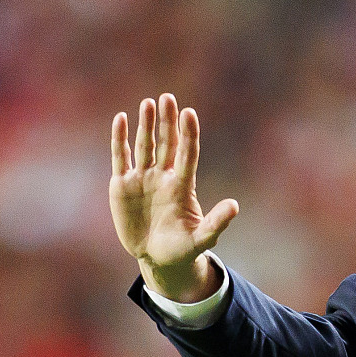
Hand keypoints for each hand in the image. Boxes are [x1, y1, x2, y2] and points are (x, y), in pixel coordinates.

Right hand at [109, 94, 237, 300]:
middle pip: (166, 143)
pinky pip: (121, 157)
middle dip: (167, 121)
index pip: (187, 154)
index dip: (188, 134)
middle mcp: (163, 177)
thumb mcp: (202, 238)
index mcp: (182, 186)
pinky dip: (120, 138)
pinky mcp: (122, 185)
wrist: (157, 259)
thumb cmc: (183, 248)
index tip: (189, 113)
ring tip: (148, 103)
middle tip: (167, 98)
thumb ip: (217, 222)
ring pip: (144, 145)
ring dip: (145, 124)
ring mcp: (142, 179)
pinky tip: (121, 119)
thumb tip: (235, 206)